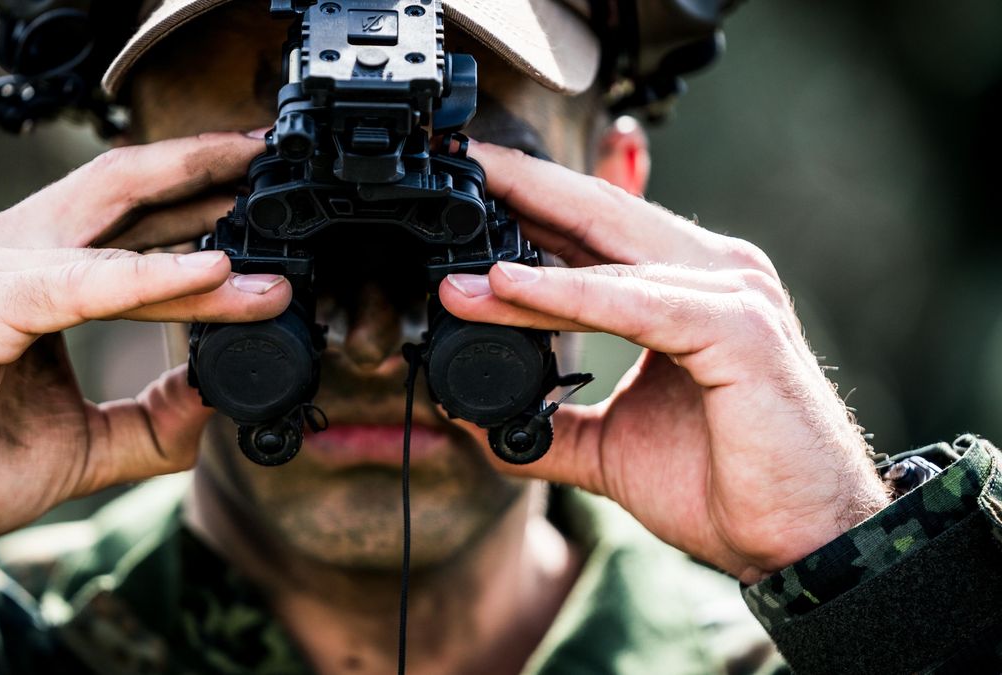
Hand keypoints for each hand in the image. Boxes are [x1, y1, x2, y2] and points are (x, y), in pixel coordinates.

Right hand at [0, 133, 291, 602]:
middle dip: (198, 164)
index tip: (259, 197)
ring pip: (115, 230)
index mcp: (33, 269)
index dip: (194, 198)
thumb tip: (218, 398)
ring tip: (267, 227)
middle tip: (267, 162)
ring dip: (197, 225)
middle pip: (119, 185)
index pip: (126, 215)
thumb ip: (156, 416)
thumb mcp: (90, 440)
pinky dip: (149, 277)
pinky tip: (212, 273)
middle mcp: (11, 251)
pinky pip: (81, 283)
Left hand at [439, 144, 889, 582]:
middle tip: (457, 170)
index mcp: (687, 285)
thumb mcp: (611, 446)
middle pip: (600, 212)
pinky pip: (634, 303)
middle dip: (523, 186)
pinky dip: (566, 293)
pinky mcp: (739, 329)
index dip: (529, 202)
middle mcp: (713, 273)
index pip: (595, 226)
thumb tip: (480, 422)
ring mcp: (732, 293)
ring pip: (606, 257)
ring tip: (454, 256)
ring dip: (523, 254)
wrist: (801, 544)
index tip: (465, 189)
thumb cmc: (725, 484)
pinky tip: (507, 285)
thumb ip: (551, 423)